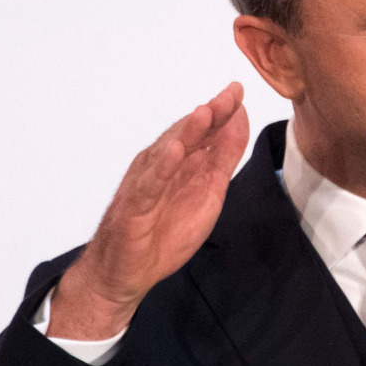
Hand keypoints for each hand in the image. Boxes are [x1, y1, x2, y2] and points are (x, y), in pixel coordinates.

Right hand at [48, 83, 248, 339]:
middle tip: (230, 93)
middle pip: (186, 135)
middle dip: (209, 115)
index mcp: (180, 163)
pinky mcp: (134, 206)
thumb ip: (222, 160)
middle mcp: (160, 166)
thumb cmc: (163, 235)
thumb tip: (239, 121)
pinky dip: (160, 168)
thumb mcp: (207, 195)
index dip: (222, 112)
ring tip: (206, 112)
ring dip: (186, 133)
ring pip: (167, 153)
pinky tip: (174, 153)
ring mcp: (145, 184)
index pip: (202, 132)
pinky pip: (148, 185)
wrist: (126, 274)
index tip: (239, 91)